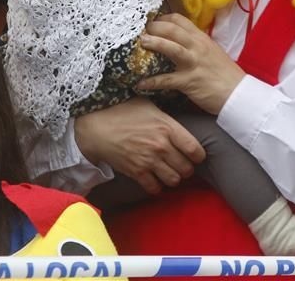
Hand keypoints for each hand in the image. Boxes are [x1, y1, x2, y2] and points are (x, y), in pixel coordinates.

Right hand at [74, 97, 205, 194]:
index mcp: (167, 127)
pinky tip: (153, 178)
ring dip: (172, 178)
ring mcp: (149, 160)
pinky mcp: (136, 172)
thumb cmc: (122, 111)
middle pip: (187, 169)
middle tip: (180, 164)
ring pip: (174, 180)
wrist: (96, 126)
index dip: (198, 156)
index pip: (195, 150)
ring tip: (168, 171)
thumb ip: (166, 117)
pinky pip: (155, 188)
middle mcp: (161, 146)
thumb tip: (179, 118)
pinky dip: (156, 186)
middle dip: (186, 168)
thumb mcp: (149, 105)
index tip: (194, 155)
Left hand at [137, 13, 246, 114]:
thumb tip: (177, 42)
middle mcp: (197, 47)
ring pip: (172, 48)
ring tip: (141, 43)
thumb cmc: (224, 74)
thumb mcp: (211, 52)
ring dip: (155, 43)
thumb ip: (195, 45)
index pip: (179, 20)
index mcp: (201, 38)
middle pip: (172, 30)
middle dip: (154, 27)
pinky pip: (168, 80)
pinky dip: (152, 81)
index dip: (162, 19)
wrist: (239, 94)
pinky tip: (140, 84)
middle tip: (141, 31)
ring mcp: (193, 63)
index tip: (151, 23)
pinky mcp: (189, 81)